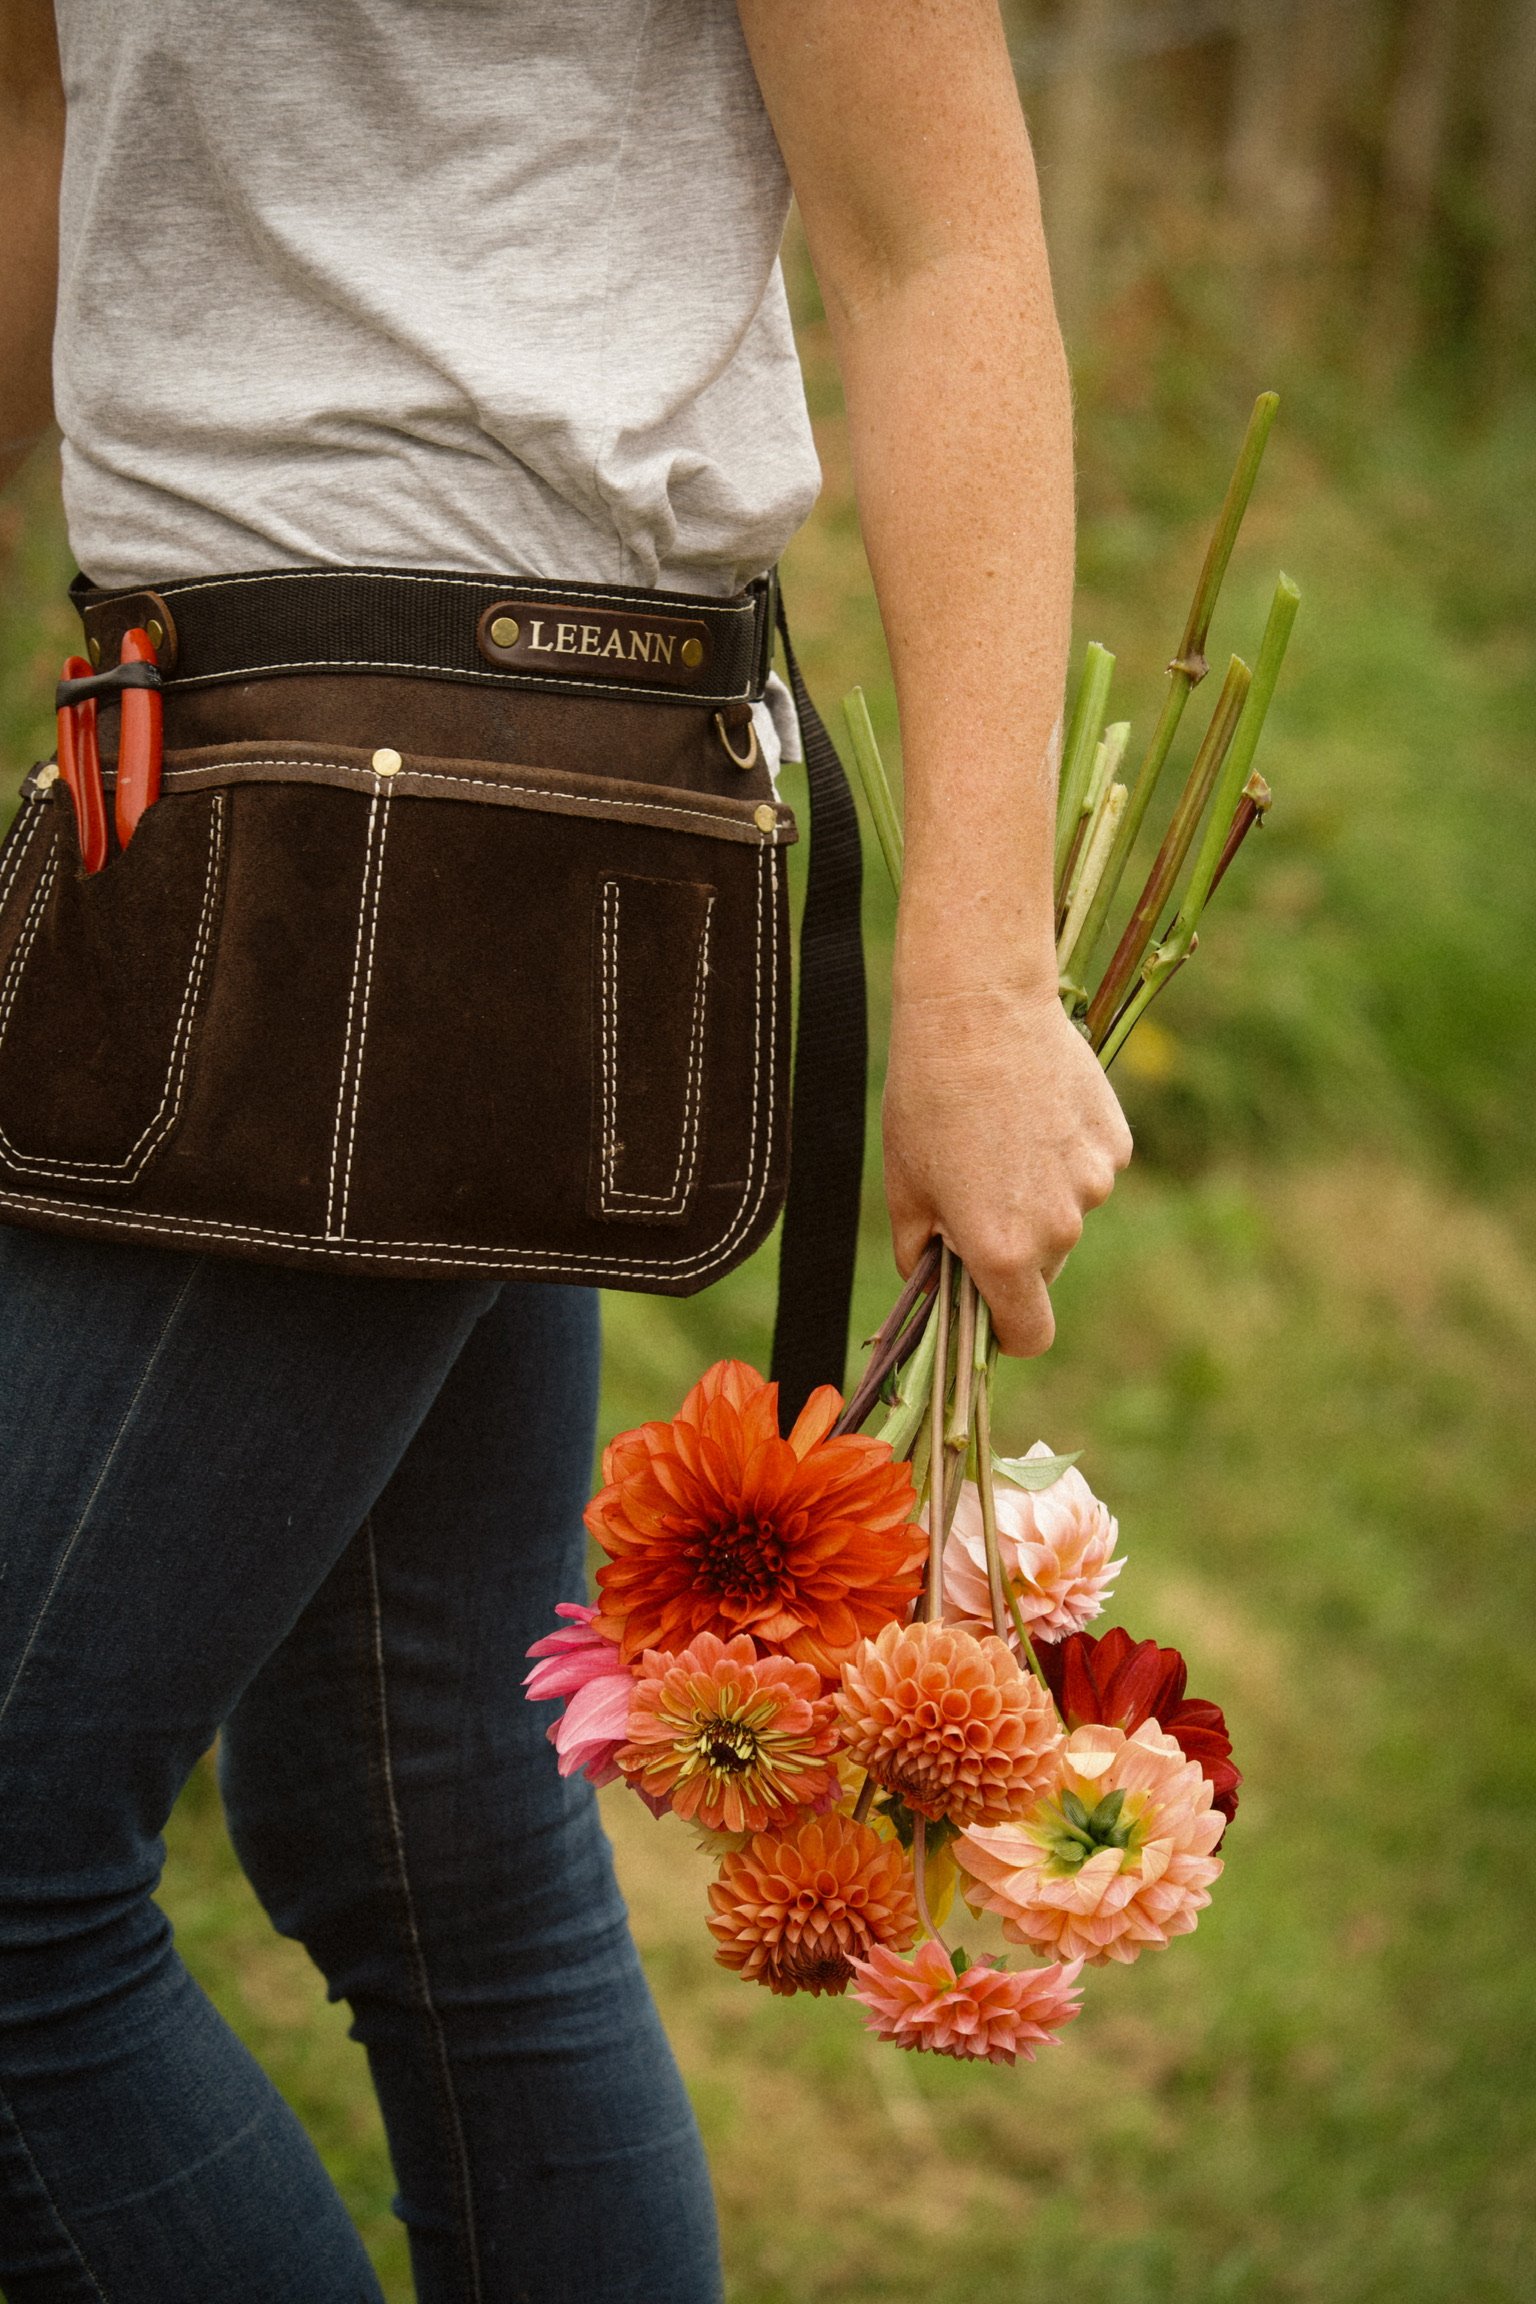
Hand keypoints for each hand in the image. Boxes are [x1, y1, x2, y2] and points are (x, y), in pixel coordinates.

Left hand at [882, 978, 1132, 1355]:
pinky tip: (1034, 1109)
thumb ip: (919, 1249)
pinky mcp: (1116, 1141)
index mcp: (1001, 1252)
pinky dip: (1067, 1153)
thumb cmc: (926, 1099)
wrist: (978, 1009)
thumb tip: (929, 1275)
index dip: (1007, 1331)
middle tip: (977, 1187)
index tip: (989, 1309)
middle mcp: (1058, 1229)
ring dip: (1041, 1194)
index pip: (1028, 1333)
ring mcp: (1094, 1184)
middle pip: (1044, 1268)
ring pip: (1068, 1213)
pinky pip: (1091, 1168)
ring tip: (1001, 1134)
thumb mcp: (905, 1183)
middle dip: (1015, 1247)